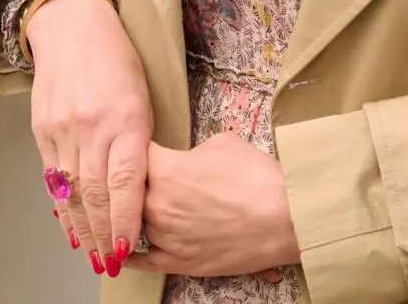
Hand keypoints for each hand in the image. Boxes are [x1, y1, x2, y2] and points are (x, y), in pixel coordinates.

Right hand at [26, 0, 152, 277]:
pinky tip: (67, 225)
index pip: (125, 181)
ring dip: (80, 228)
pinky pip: (52, 176)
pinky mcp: (42, 130)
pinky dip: (60, 205)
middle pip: (95, 194)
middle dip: (102, 234)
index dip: (125, 219)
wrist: (72, 27)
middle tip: (108, 263)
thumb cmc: (118, 59)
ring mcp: (63, 130)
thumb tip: (140, 184)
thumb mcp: (142, 95)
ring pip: (70, 191)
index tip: (127, 247)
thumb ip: (139, 139)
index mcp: (126, 117)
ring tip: (90, 254)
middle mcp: (92, 127)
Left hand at [129, 133, 298, 277]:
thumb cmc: (259, 179)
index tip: (144, 148)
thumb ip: (191, 151)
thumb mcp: (224, 143)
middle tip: (155, 177)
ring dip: (140, 214)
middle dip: (140, 182)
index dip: (140, 148)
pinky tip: (121, 248)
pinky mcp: (177, 263)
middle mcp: (157, 205)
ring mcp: (165, 238)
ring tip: (153, 207)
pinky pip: (140, 261)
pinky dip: (128, 253)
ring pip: (136, 223)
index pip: (136, 155)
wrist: (286, 219)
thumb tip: (185, 160)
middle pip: (130, 191)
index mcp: (165, 170)